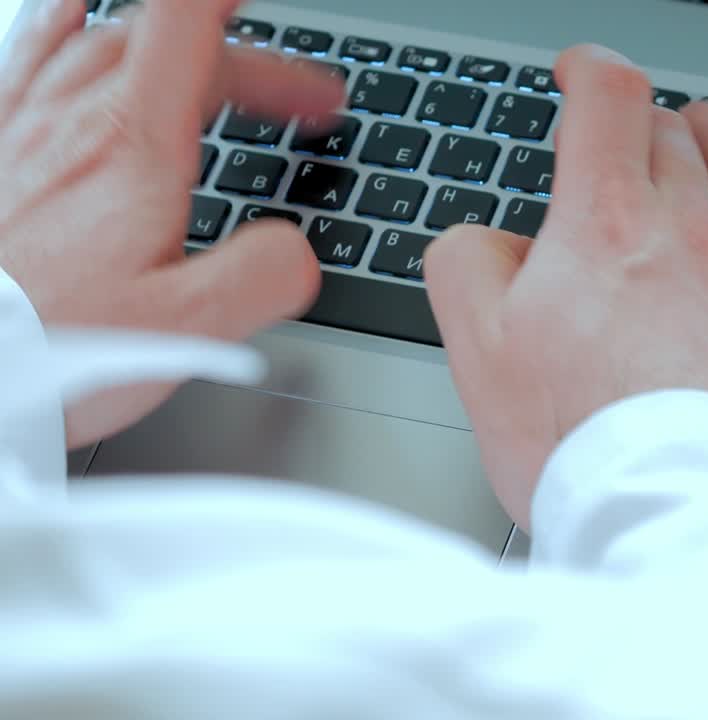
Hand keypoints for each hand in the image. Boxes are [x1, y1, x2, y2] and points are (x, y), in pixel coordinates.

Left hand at [0, 0, 344, 446]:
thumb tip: (297, 252)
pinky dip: (57, 36)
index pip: (186, 25)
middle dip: (239, 57)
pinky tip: (62, 32)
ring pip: (88, 40)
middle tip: (291, 104)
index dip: (231, 8)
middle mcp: (71, 122)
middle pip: (158, 40)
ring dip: (152, 36)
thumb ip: (262, 275)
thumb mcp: (189, 329)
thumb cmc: (47, 347)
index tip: (273, 29)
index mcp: (132, 148)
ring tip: (187, 42)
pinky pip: (21, 64)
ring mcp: (19, 133)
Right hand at [425, 45, 707, 528]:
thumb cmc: (588, 448)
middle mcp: (692, 232)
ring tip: (706, 124)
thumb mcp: (479, 353)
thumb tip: (493, 240)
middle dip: (642, 119)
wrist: (685, 516)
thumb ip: (470, 268)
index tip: (577, 73)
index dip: (588, 69)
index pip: (607, 101)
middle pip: (673, 135)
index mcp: (608, 227)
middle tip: (626, 128)